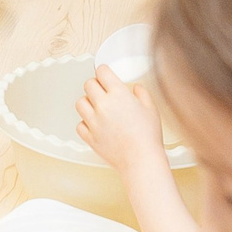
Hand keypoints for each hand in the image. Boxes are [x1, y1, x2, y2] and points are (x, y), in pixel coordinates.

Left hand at [76, 66, 169, 189]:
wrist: (141, 160)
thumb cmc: (147, 137)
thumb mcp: (151, 109)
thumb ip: (142, 94)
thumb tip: (136, 89)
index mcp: (118, 94)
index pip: (102, 72)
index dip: (104, 71)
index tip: (105, 74)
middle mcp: (103, 105)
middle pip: (88, 84)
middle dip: (95, 85)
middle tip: (102, 90)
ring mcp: (93, 121)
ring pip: (80, 102)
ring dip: (88, 102)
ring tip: (98, 107)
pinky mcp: (89, 136)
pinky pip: (80, 124)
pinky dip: (86, 123)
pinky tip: (96, 124)